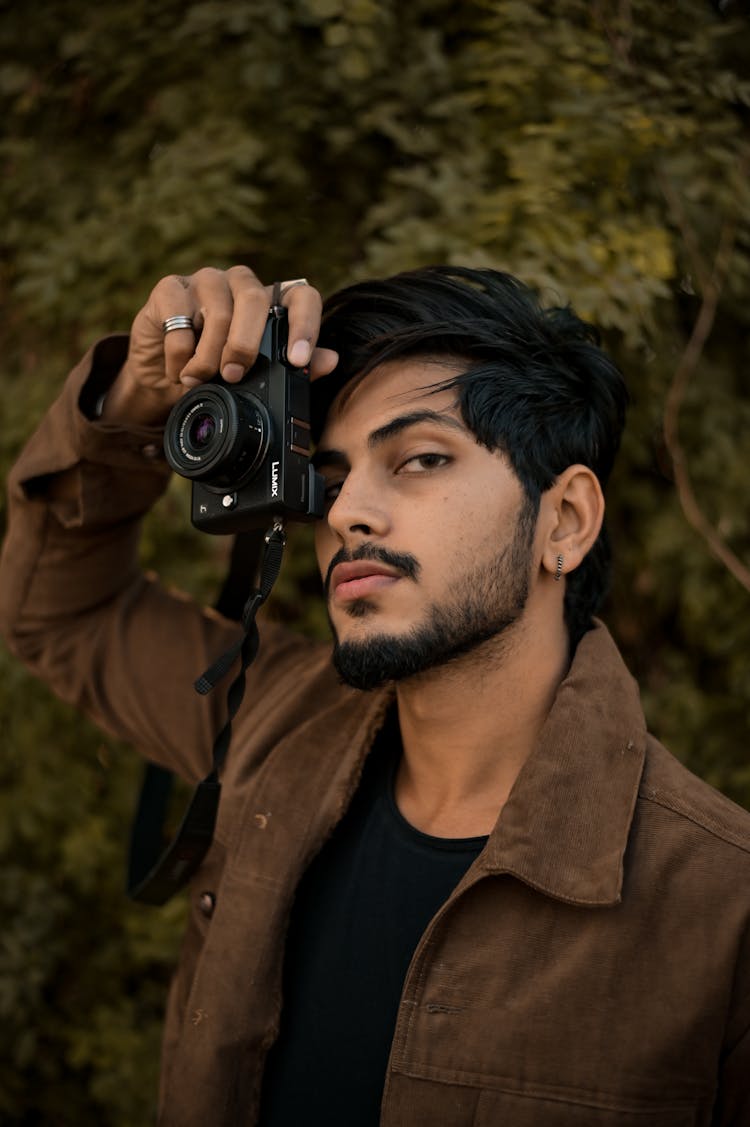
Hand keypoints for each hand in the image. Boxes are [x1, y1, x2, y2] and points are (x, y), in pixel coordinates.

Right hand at [102, 266, 338, 425]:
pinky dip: (180, 353)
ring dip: (208, 355)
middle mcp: (241, 284)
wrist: (164, 377)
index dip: (304, 324)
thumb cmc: (216, 372)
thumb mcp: (256, 378)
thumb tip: (331, 360)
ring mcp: (205, 281)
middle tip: (233, 375)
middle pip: (255, 298)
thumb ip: (293, 369)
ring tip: (199, 380)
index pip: (301, 296)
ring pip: (218, 309)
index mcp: (271, 302)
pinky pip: (179, 317)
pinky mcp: (170, 288)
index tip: (298, 360)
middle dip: (245, 343)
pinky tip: (178, 370)